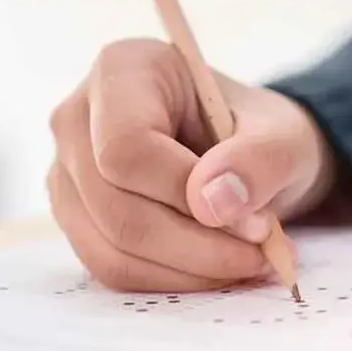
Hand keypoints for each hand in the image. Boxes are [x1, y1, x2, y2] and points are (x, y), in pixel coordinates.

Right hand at [47, 39, 335, 292]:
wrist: (247, 156)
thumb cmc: (260, 134)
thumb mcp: (283, 137)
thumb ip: (259, 160)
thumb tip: (212, 203)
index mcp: (124, 70)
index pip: (127, 148)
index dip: (186, 193)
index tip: (254, 218)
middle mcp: (78, 117)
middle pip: (116, 207)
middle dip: (198, 245)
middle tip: (262, 251)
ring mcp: (68, 172)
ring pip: (112, 249)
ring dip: (190, 270)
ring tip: (248, 261)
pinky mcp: (78, 218)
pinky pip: (114, 269)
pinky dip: (173, 280)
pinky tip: (218, 269)